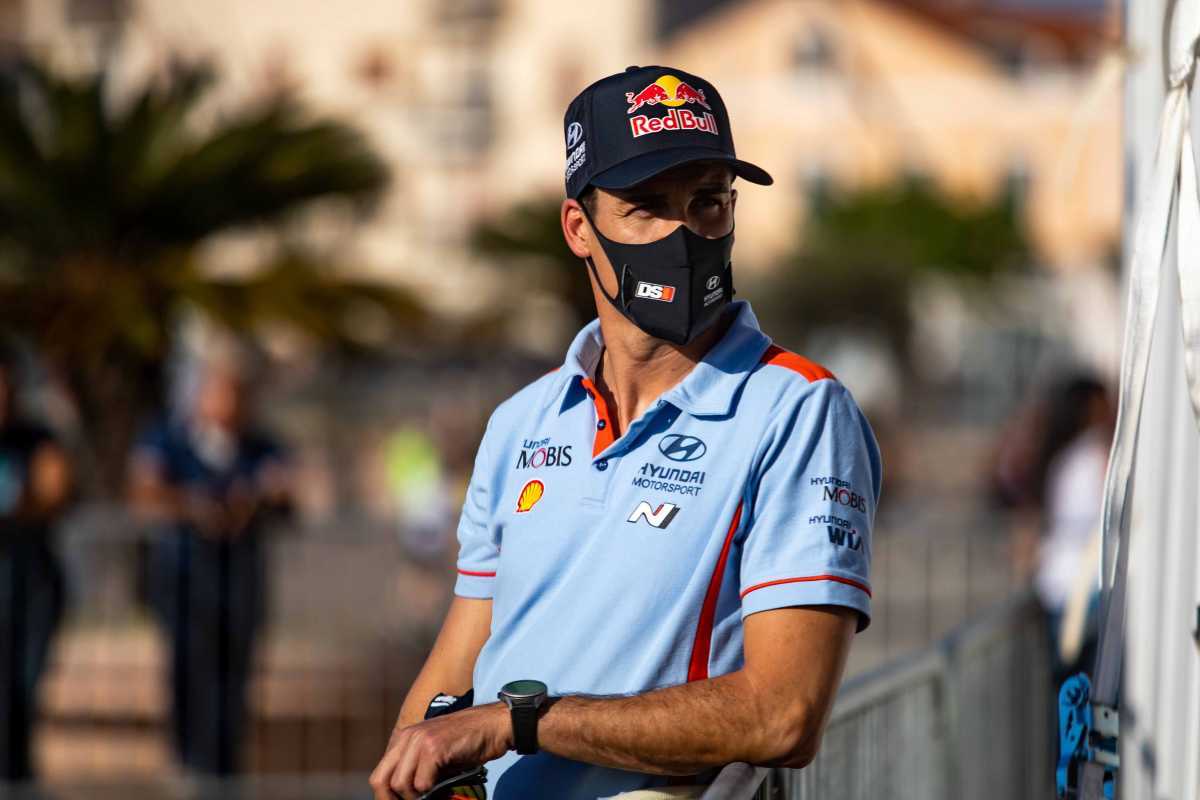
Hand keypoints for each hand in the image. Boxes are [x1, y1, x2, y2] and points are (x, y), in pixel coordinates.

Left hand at [369, 702, 510, 799]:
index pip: (380, 775)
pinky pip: (422, 783)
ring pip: (401, 785)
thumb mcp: (435, 752)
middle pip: (382, 781)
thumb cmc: (468, 743)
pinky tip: (446, 791)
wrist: (494, 725)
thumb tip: (405, 797)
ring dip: (417, 798)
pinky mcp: (435, 748)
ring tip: (436, 796)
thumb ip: (416, 768)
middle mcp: (408, 737)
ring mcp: (420, 741)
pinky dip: (432, 794)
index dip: (386, 797)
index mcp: (404, 738)